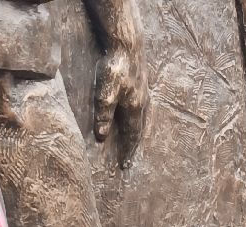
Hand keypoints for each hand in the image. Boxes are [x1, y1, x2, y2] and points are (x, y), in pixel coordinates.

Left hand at [93, 46, 146, 165]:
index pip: (131, 135)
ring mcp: (143, 90)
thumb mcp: (105, 94)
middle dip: (135, 144)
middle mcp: (142, 102)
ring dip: (139, 130)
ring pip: (143, 116)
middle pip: (140, 128)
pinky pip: (142, 105)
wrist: (126, 43)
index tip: (125, 165)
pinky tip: (137, 111)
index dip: (128, 151)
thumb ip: (103, 116)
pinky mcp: (141, 80)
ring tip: (136, 139)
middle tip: (131, 157)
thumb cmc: (114, 68)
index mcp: (134, 108)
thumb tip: (102, 137)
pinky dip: (140, 115)